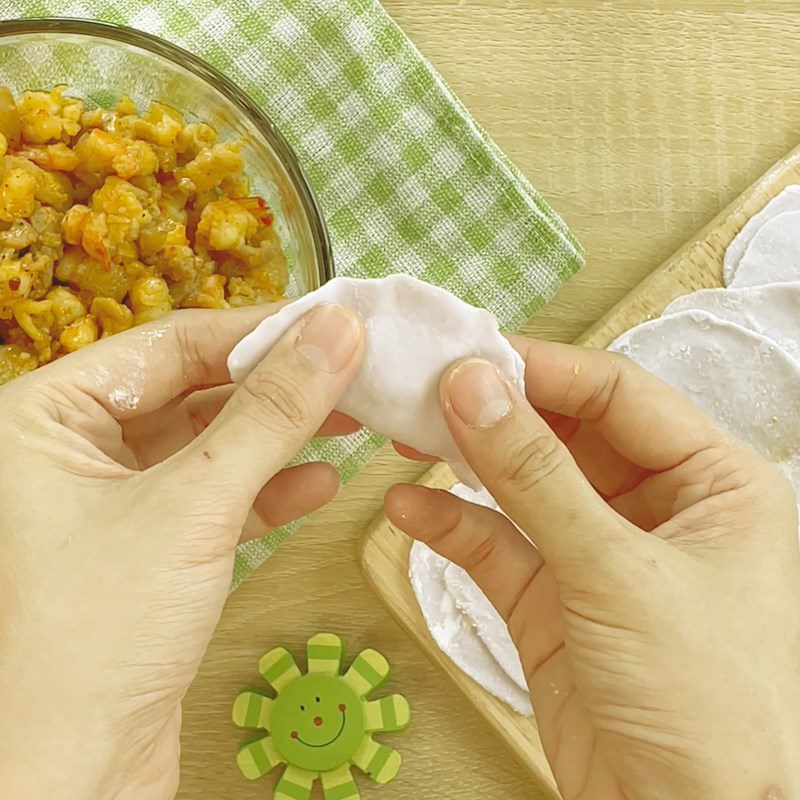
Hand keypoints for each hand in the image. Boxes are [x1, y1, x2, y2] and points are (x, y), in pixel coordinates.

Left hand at [0, 303, 364, 799]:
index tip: (334, 323)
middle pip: (195, 392)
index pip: (170, 345)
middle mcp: (73, 451)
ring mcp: (114, 503)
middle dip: (278, 388)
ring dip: (282, 437)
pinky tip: (320, 483)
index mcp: (47, 416)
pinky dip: (269, 491)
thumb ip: (270, 413)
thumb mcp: (193, 505)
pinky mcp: (150, 552)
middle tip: (355, 370)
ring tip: (354, 420)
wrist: (72, 780)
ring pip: (213, 448)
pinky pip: (217, 500)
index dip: (259, 331)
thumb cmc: (92, 637)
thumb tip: (338, 332)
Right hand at [386, 336, 799, 799]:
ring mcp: (600, 556)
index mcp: (711, 482)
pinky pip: (498, 547)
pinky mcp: (555, 603)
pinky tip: (409, 507)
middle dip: (497, 414)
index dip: (542, 370)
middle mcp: (658, 510)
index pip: (617, 395)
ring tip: (409, 436)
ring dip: (468, 463)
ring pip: (525, 488)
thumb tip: (474, 386)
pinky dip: (453, 526)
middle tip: (428, 391)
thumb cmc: (709, 704)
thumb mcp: (617, 570)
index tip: (470, 356)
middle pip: (565, 434)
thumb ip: (537, 475)